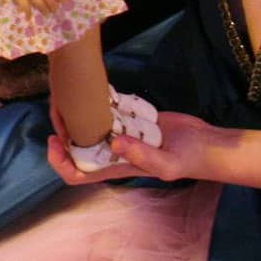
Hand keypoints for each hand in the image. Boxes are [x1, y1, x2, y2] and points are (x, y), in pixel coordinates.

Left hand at [46, 102, 215, 185]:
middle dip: (61, 129)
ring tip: (66, 94)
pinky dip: (97, 99)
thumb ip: (143, 157)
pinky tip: (92, 87)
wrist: (205, 142)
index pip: (78, 173)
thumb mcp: (168, 163)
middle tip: (56, 107)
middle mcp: (112, 152)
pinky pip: (107, 109)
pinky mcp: (130, 118)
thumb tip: (114, 144)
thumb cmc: (189, 159)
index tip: (54, 140)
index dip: (60, 161)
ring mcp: (120, 134)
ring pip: (87, 126)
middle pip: (75, 146)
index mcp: (115, 168)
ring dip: (74, 113)